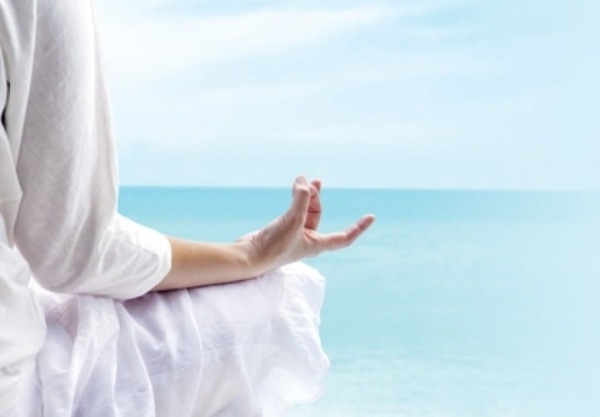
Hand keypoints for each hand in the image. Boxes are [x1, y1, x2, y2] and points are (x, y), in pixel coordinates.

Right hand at [239, 175, 374, 272]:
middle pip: (318, 214)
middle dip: (316, 197)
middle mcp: (306, 241)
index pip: (344, 238)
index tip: (371, 217)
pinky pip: (292, 210)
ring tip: (303, 179)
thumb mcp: (293, 219)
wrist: (248, 257)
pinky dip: (295, 198)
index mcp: (316, 245)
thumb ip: (301, 198)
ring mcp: (292, 235)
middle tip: (311, 183)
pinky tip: (294, 188)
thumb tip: (304, 180)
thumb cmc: (273, 245)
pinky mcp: (279, 229)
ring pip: (305, 210)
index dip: (358, 228)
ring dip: (306, 195)